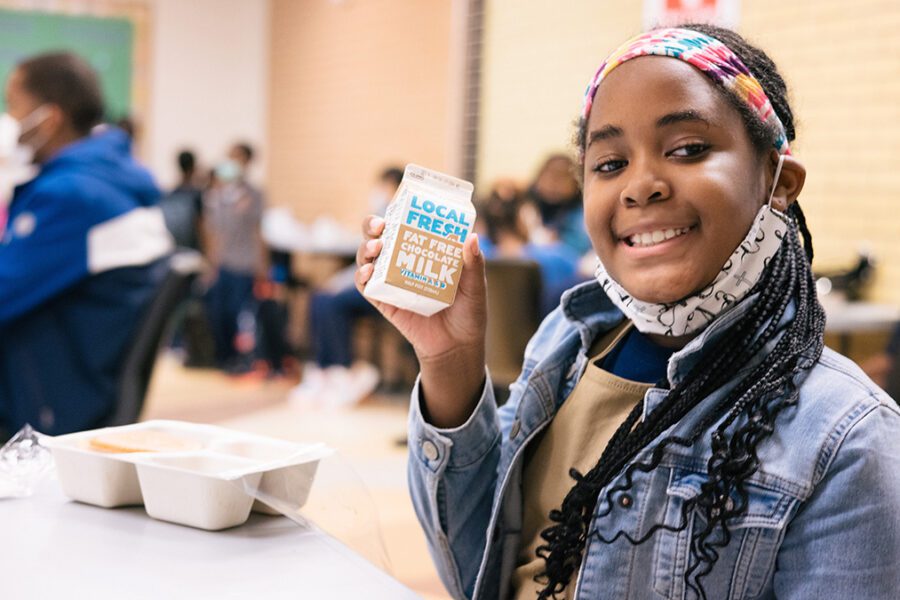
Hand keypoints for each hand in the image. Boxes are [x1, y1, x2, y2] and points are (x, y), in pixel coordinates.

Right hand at [355, 215, 486, 426]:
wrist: (458, 346)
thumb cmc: (468, 312)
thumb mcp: (475, 286)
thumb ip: (473, 264)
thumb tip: (472, 237)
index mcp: (423, 253)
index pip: (404, 226)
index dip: (396, 213)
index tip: (398, 206)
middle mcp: (403, 263)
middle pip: (379, 237)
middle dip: (372, 226)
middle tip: (379, 225)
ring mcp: (391, 282)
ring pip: (368, 258)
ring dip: (365, 248)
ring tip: (376, 246)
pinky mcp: (384, 302)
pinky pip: (366, 287)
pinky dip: (362, 276)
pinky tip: (368, 270)